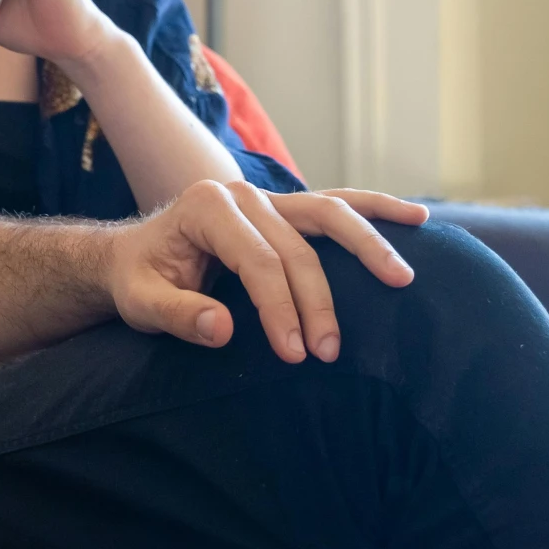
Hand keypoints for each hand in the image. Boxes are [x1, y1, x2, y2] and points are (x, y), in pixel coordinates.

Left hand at [108, 180, 429, 361]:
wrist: (133, 256)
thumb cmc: (139, 280)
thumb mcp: (141, 302)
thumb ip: (178, 315)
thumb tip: (224, 330)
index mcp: (206, 206)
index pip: (258, 260)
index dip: (280, 308)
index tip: (295, 354)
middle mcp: (240, 193)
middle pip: (297, 247)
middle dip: (317, 302)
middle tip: (328, 352)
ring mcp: (266, 197)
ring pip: (329, 213)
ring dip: (369, 245)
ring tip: (404, 279)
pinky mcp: (284, 210)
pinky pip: (336, 205)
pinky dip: (375, 209)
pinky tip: (416, 220)